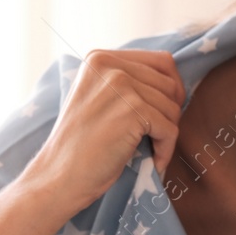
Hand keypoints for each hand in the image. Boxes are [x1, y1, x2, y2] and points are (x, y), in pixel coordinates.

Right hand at [21, 48, 186, 212]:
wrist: (58, 176)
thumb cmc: (82, 145)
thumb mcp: (99, 99)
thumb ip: (128, 83)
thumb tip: (177, 84)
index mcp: (100, 58)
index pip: (161, 61)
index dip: (171, 90)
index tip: (162, 115)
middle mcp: (109, 65)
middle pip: (170, 84)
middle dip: (169, 115)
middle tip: (153, 138)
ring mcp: (120, 85)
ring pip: (173, 107)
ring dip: (166, 134)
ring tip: (147, 150)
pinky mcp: (132, 110)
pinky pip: (170, 129)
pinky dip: (165, 151)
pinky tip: (152, 162)